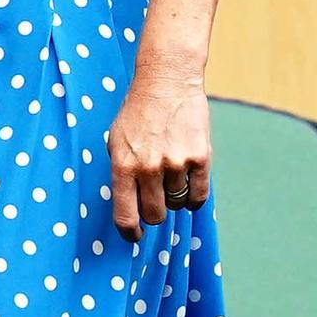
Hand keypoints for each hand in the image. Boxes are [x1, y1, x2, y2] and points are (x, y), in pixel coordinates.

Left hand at [107, 66, 212, 242]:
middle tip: (154, 192)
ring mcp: (176, 164)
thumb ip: (121, 174)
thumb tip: (128, 209)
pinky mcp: (200, 159)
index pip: (125, 217)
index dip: (130, 233)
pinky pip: (198, 197)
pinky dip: (193, 195)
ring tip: (169, 168)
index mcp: (123, 165)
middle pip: (155, 216)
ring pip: (177, 205)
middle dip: (154, 210)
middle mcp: (149, 168)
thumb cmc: (138, 112)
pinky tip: (187, 179)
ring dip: (173, 194)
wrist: (167, 80)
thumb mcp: (116, 140)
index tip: (134, 236)